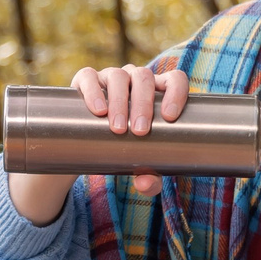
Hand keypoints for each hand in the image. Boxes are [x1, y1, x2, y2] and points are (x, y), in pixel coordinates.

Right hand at [70, 62, 189, 196]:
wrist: (85, 145)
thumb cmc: (123, 150)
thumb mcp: (138, 166)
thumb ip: (149, 179)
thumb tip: (146, 183)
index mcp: (156, 92)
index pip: (174, 80)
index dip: (176, 92)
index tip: (170, 117)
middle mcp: (134, 79)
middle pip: (144, 78)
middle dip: (144, 104)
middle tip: (140, 131)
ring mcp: (109, 76)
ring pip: (119, 76)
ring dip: (120, 101)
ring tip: (118, 128)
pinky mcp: (84, 81)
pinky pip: (89, 77)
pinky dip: (94, 91)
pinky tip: (98, 110)